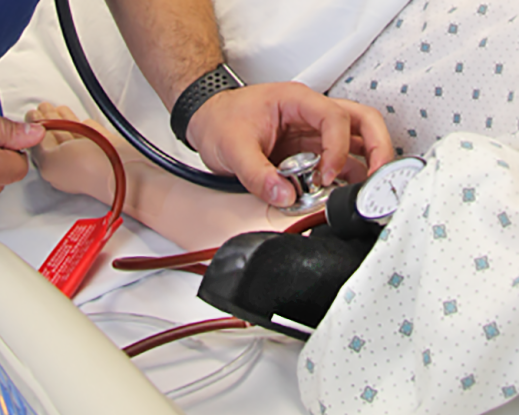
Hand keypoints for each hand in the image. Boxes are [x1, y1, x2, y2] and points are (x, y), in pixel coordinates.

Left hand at [186, 82, 393, 205]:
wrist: (205, 122)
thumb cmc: (219, 121)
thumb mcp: (232, 147)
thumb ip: (257, 173)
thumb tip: (284, 196)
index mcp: (297, 101)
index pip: (335, 118)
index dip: (337, 149)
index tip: (326, 176)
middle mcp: (311, 114)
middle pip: (363, 122)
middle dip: (378, 148)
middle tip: (380, 177)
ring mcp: (313, 133)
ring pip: (356, 141)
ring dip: (366, 164)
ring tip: (365, 191)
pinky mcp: (309, 152)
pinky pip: (337, 161)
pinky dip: (345, 177)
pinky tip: (343, 193)